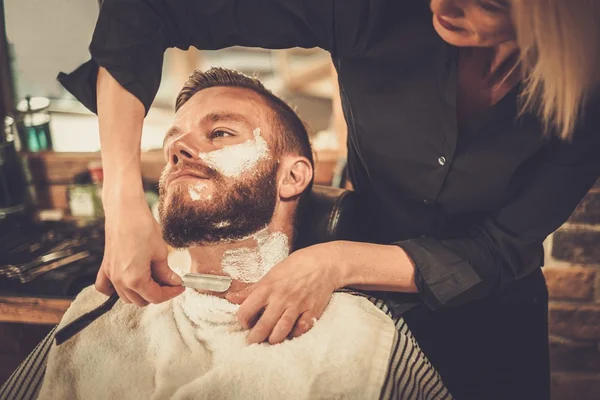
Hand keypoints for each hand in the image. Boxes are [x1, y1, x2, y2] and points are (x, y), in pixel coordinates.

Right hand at [95, 195, 183, 305]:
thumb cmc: (142, 227)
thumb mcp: (160, 252)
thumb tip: (173, 282)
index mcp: (135, 279)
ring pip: (126, 297)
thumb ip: (166, 272)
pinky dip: (116, 290)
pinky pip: (105, 287)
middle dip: (157, 293)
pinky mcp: (105, 267)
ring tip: (154, 279)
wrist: (125, 210)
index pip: (155, 297)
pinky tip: (127, 283)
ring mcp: (110, 274)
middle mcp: (120, 281)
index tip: (179, 286)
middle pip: (141, 300)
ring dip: (141, 292)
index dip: (171, 293)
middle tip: (169, 282)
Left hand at [226, 243, 342, 344]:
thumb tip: (230, 298)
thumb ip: (250, 290)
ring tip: (270, 340)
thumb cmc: (294, 267)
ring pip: (281, 330)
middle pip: (263, 326)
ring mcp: (297, 305)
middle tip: (254, 341)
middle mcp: (281, 298)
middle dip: (255, 338)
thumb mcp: (270, 275)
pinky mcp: (312, 311)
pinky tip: (290, 334)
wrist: (323, 263)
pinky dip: (295, 334)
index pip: (246, 311)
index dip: (243, 321)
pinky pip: (301, 329)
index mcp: (267, 288)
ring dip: (273, 339)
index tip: (246, 322)